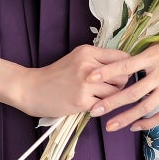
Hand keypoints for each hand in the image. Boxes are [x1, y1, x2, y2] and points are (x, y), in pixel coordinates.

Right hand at [17, 45, 133, 118]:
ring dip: (112, 97)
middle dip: (120, 84)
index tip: (121, 74)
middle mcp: (88, 65)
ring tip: (100, 97)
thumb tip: (124, 67)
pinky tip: (91, 105)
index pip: (122, 57)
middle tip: (110, 88)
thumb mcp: (76, 59)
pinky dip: (101, 107)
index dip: (126, 67)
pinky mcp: (82, 101)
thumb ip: (97, 60)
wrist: (32, 89)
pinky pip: (105, 105)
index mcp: (87, 51)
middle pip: (123, 75)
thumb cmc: (56, 75)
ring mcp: (85, 83)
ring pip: (116, 92)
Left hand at [87, 20, 158, 131]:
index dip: (107, 72)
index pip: (125, 65)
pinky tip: (134, 126)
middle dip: (111, 103)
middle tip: (93, 111)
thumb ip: (141, 55)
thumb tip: (118, 62)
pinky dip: (148, 122)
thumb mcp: (158, 42)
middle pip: (132, 92)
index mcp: (153, 56)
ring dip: (126, 118)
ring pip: (145, 107)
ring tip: (109, 126)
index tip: (90, 77)